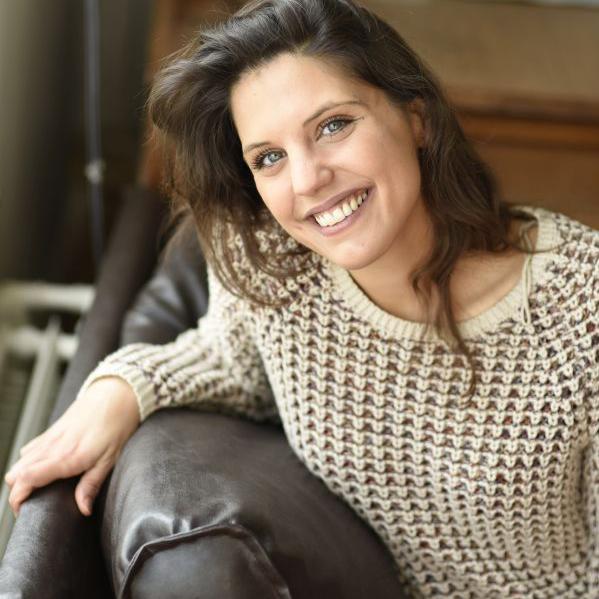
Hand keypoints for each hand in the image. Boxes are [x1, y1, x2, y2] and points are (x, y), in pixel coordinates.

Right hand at [4, 376, 139, 517]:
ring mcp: (50, 437)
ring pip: (20, 462)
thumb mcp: (111, 458)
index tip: (24, 512)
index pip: (26, 479)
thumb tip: (83, 510)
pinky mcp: (52, 430)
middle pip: (15, 474)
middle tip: (34, 503)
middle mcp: (53, 447)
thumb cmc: (118, 424)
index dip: (18, 499)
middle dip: (18, 492)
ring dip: (22, 477)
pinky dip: (29, 461)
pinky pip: (30, 449)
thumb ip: (92, 484)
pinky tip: (45, 467)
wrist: (117, 393)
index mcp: (67, 457)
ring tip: (40, 488)